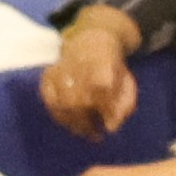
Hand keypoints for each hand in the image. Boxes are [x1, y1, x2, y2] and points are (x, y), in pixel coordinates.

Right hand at [43, 4, 145, 130]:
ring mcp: (60, 68)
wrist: (91, 41)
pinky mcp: (48, 75)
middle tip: (96, 135)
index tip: (109, 126)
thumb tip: (111, 127)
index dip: (105, 109)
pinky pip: (49, 100)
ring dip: (73, 123)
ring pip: (62, 102)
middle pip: (79, 99)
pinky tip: (70, 124)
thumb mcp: (128, 84)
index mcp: (103, 60)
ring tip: (84, 132)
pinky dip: (58, 116)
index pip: (101, 86)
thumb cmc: (112, 69)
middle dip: (87, 122)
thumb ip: (125, 105)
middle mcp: (79, 62)